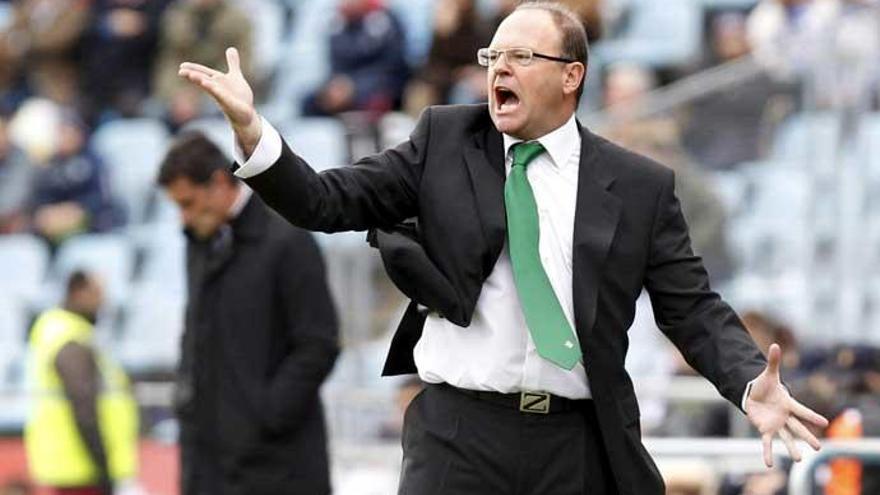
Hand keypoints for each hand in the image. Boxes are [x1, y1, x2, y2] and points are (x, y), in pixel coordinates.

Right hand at [178, 47, 260, 156]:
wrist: (246, 114)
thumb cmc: (239, 97)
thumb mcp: (235, 76)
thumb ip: (232, 63)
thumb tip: (231, 48)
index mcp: (217, 81)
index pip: (204, 73)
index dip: (194, 69)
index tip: (181, 66)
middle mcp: (218, 89)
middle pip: (204, 80)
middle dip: (193, 76)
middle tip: (181, 71)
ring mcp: (223, 97)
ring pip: (211, 88)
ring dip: (202, 82)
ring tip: (192, 76)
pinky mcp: (230, 104)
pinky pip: (222, 97)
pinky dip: (217, 91)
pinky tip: (210, 86)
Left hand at [745, 343, 828, 466]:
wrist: (754, 394)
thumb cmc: (765, 385)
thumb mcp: (768, 373)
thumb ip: (773, 361)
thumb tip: (775, 344)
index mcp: (788, 403)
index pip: (801, 410)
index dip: (812, 416)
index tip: (824, 422)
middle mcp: (784, 416)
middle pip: (798, 427)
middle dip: (807, 437)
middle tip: (818, 447)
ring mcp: (776, 424)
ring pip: (786, 437)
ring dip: (792, 448)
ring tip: (799, 460)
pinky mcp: (765, 429)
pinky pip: (767, 442)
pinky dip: (767, 452)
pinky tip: (769, 464)